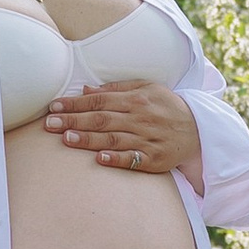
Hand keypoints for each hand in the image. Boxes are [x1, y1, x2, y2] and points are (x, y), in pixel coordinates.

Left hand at [40, 83, 201, 182]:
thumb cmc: (167, 107)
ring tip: (65, 139)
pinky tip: (98, 158)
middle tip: (49, 124)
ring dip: (88, 139)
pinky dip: (115, 159)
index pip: (100, 100)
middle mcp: (140, 118)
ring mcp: (147, 140)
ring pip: (112, 139)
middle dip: (73, 120)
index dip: (75, 103)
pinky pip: (132, 160)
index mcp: (137, 99)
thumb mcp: (147, 88)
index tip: (54, 107)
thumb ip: (117, 89)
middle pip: (101, 119)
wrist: (198, 131)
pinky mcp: (154, 159)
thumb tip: (86, 89)